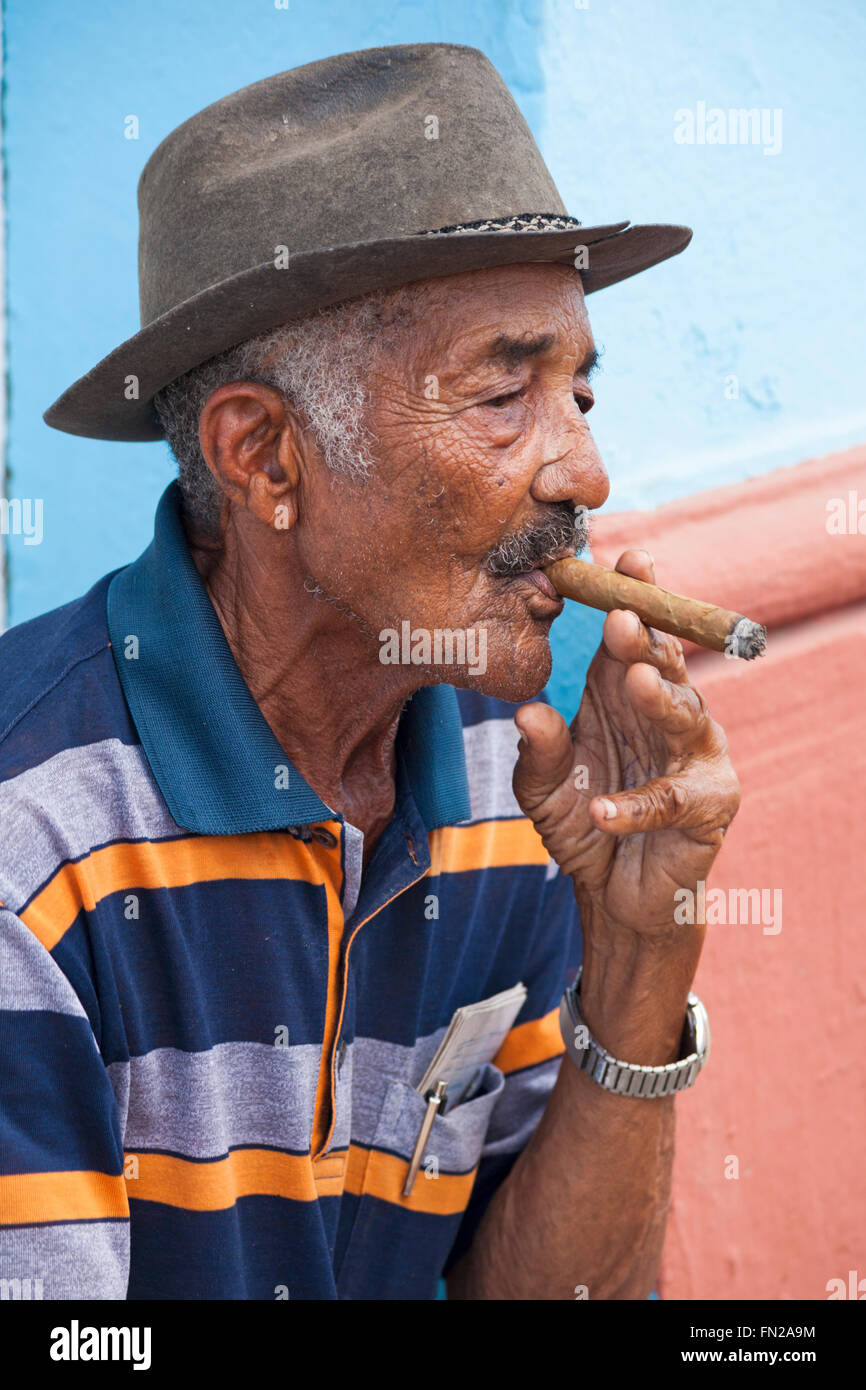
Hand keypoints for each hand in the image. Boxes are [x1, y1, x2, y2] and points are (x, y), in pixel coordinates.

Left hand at [513, 548, 740, 936]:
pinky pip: (671, 801)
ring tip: (632, 684)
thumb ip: (537, 751)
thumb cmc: (582, 822)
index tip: (626, 560)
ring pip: (685, 719)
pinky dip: (634, 806)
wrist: (616, 894)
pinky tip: (602, 810)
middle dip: (647, 640)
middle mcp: (666, 715)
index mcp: (624, 693)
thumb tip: (527, 714)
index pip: (634, 636)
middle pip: (664, 666)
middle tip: (623, 617)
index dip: (636, 597)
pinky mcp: (709, 805)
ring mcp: (695, 756)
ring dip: (659, 702)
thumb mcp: (543, 787)